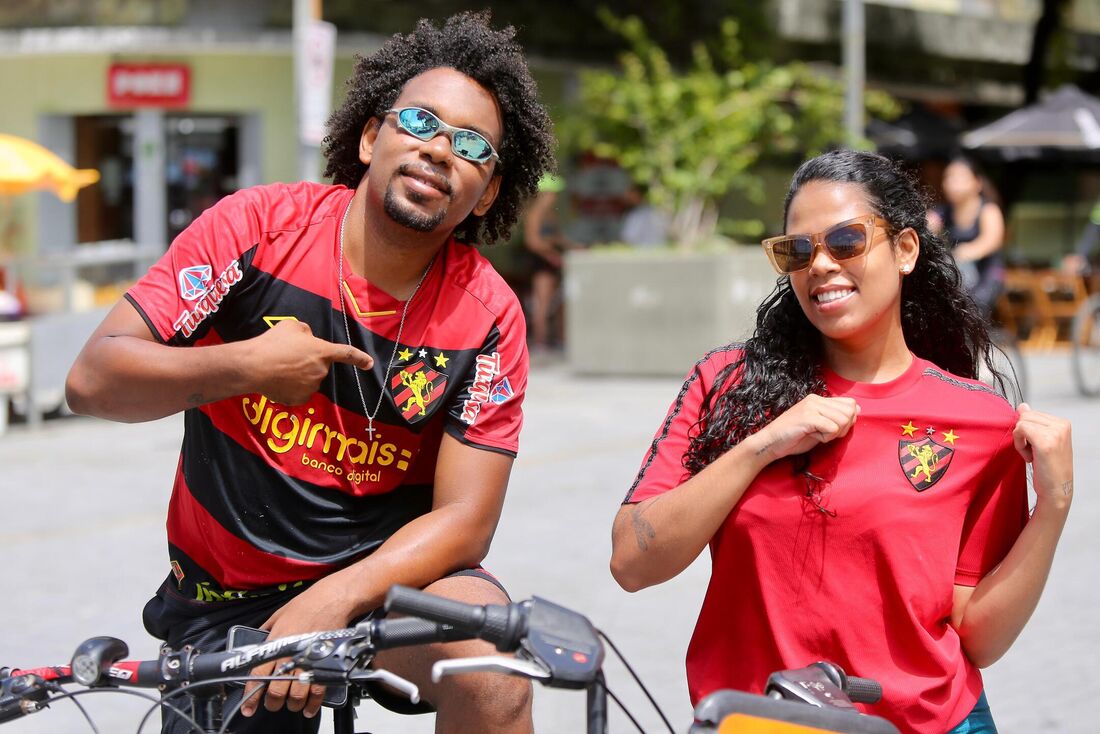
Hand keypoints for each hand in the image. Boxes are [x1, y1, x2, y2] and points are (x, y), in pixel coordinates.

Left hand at [240, 582, 357, 718]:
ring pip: (296, 695)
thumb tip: (259, 639)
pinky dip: (313, 704)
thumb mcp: (279, 615)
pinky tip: (308, 708)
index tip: (248, 707)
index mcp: (276, 644)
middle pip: (276, 691)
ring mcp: (308, 661)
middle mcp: (290, 656)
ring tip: (291, 703)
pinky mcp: (324, 664)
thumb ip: (267, 630)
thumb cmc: (306, 604)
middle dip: (272, 702)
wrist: (331, 600)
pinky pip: (318, 691)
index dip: (251, 695)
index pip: (258, 676)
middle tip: (272, 703)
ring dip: (292, 704)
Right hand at [245, 319, 373, 404]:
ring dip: (300, 375)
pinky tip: (278, 381)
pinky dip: (291, 388)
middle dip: (309, 362)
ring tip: (279, 368)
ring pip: (309, 380)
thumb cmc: (272, 343)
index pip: (347, 353)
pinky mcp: (299, 399)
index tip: (369, 364)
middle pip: (320, 366)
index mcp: (322, 352)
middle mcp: (321, 371)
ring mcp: (311, 387)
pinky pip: (299, 392)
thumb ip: (306, 332)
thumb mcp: (291, 326)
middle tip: (288, 356)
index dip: (360, 358)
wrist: (253, 366)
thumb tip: (308, 339)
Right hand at [749, 394, 859, 463]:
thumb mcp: (819, 426)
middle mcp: (816, 399)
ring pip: (843, 420)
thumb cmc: (794, 437)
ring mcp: (811, 407)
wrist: (770, 443)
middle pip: (849, 411)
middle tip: (825, 434)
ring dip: (833, 433)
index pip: (850, 403)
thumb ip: (836, 418)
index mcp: (819, 399)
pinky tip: (813, 436)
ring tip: (817, 434)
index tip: (832, 429)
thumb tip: (857, 410)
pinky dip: (826, 437)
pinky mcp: (808, 417)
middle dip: (842, 428)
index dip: (847, 420)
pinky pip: (832, 428)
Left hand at [1013, 403, 1072, 511]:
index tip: (1035, 447)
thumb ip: (1034, 423)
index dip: (1027, 430)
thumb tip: (1022, 406)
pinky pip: (1019, 430)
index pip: (1031, 413)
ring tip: (1032, 455)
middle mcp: (1061, 425)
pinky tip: (1029, 457)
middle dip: (1022, 434)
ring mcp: (1055, 432)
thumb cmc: (1048, 468)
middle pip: (1025, 416)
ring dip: (1020, 440)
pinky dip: (1019, 445)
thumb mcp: (1041, 441)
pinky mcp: (1045, 441)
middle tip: (1032, 452)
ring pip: (1021, 422)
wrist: (1056, 490)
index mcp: (1063, 423)